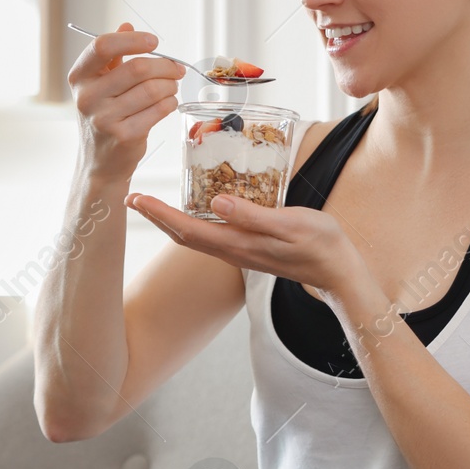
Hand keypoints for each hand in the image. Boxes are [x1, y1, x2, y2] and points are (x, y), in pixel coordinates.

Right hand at [67, 22, 186, 180]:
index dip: (132, 39)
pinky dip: (170, 103)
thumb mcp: (100, 84)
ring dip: (170, 85)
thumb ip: (112, 56)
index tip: (153, 42)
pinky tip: (168, 102)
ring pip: (151, 89)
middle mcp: (87, 97)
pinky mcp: (123, 136)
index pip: (102, 46)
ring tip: (171, 87)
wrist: (100, 161)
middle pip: (136, 68)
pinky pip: (158, 110)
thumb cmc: (104, 117)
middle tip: (176, 69)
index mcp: (80, 77)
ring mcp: (104, 118)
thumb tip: (127, 24)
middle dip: (164, 66)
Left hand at [126, 191, 365, 299]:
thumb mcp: (290, 224)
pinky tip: (193, 208)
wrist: (338, 271)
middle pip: (182, 234)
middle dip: (155, 216)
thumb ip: (253, 215)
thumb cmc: (320, 244)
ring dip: (169, 219)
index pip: (186, 228)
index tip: (136, 198)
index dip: (158, 213)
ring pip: (194, 236)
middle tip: (132, 198)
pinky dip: (191, 221)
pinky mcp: (247, 247)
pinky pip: (210, 234)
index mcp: (237, 244)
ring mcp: (239, 250)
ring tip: (152, 203)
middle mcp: (232, 250)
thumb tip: (216, 202)